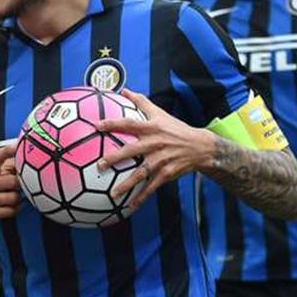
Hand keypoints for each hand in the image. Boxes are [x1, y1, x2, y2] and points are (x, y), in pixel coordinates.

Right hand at [0, 143, 19, 223]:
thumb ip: (5, 165)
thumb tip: (28, 159)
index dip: (9, 150)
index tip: (18, 146)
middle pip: (14, 182)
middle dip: (20, 185)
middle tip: (21, 186)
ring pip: (14, 198)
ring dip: (18, 199)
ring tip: (13, 197)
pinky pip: (10, 211)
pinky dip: (14, 209)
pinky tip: (11, 206)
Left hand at [96, 88, 213, 208]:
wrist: (200, 147)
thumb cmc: (175, 128)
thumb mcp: (160, 113)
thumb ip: (141, 102)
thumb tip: (124, 91)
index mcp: (151, 128)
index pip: (129, 124)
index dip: (113, 124)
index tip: (96, 126)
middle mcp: (155, 143)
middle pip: (132, 150)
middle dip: (115, 158)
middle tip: (99, 165)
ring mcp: (161, 159)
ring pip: (141, 173)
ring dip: (126, 184)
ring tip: (112, 194)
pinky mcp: (167, 173)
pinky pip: (152, 186)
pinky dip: (141, 197)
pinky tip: (130, 206)